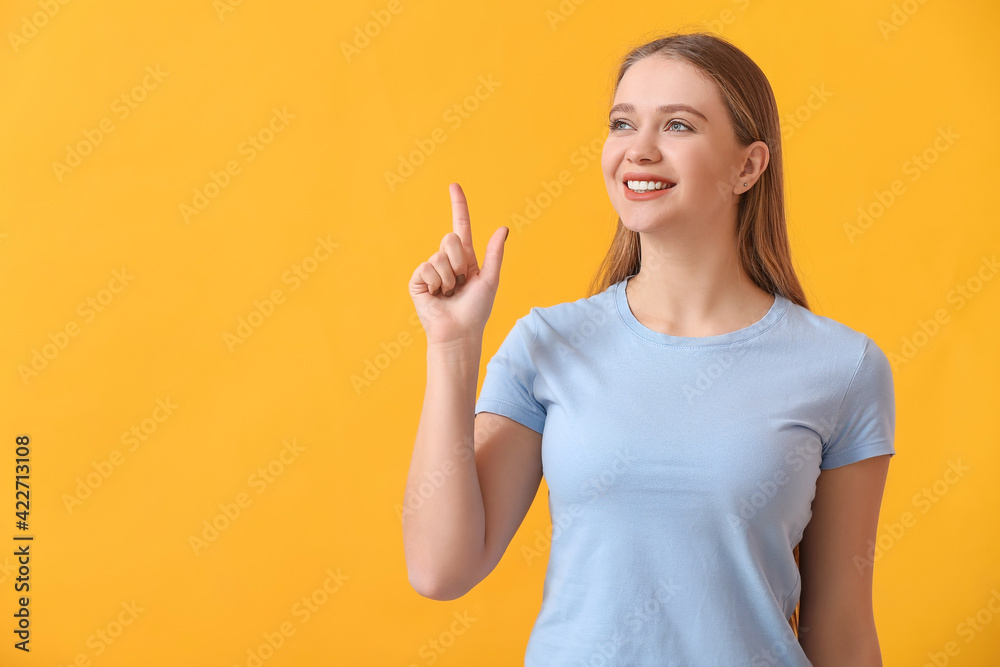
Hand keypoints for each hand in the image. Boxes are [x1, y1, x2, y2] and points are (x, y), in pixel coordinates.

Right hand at [409, 183, 508, 346]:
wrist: (459, 332)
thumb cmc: (476, 310)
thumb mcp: (490, 279)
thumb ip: (495, 253)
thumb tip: (503, 228)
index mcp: (465, 258)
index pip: (460, 226)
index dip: (458, 205)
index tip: (454, 185)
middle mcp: (446, 261)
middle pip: (450, 239)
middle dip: (459, 260)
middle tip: (462, 282)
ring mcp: (431, 270)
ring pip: (439, 256)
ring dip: (449, 277)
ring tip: (450, 293)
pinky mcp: (418, 280)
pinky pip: (427, 268)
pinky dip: (436, 282)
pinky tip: (437, 295)